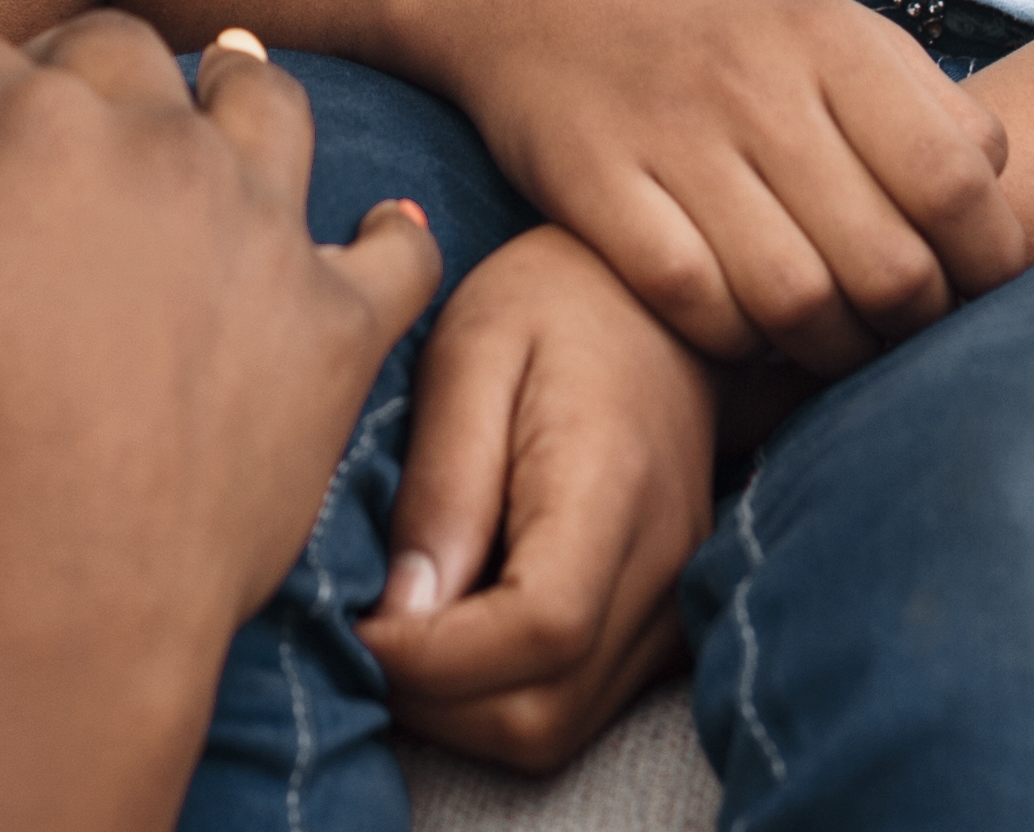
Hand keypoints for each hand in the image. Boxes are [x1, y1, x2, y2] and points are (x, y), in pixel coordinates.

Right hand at [0, 16, 443, 645]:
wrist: (66, 588)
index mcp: (31, 124)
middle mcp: (161, 144)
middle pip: (116, 49)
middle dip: (64, 61)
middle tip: (41, 104)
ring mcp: (261, 228)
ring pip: (265, 103)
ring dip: (234, 82)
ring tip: (223, 75)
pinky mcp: (334, 327)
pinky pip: (393, 255)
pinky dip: (389, 233)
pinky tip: (385, 222)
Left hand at [363, 227, 714, 773]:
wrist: (652, 303)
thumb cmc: (548, 306)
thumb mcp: (470, 354)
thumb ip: (444, 483)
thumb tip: (405, 612)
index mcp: (612, 483)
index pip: (541, 630)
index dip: (433, 658)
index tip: (359, 620)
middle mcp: (664, 560)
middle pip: (544, 710)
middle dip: (431, 701)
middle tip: (362, 631)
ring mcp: (674, 599)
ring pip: (556, 730)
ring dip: (458, 711)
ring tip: (400, 633)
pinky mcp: (665, 619)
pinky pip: (575, 707)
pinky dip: (499, 697)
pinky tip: (454, 633)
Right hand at [416, 0, 1025, 375]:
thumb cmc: (711, 19)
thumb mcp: (825, 23)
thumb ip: (921, 103)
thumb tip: (995, 199)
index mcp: (832, 39)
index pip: (958, 182)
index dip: (989, 261)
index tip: (981, 288)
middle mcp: (758, 84)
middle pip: (886, 263)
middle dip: (913, 325)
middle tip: (903, 331)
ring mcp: (671, 136)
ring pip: (795, 300)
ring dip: (831, 348)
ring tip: (834, 341)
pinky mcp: (592, 184)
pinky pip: (694, 303)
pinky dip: (735, 338)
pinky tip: (744, 324)